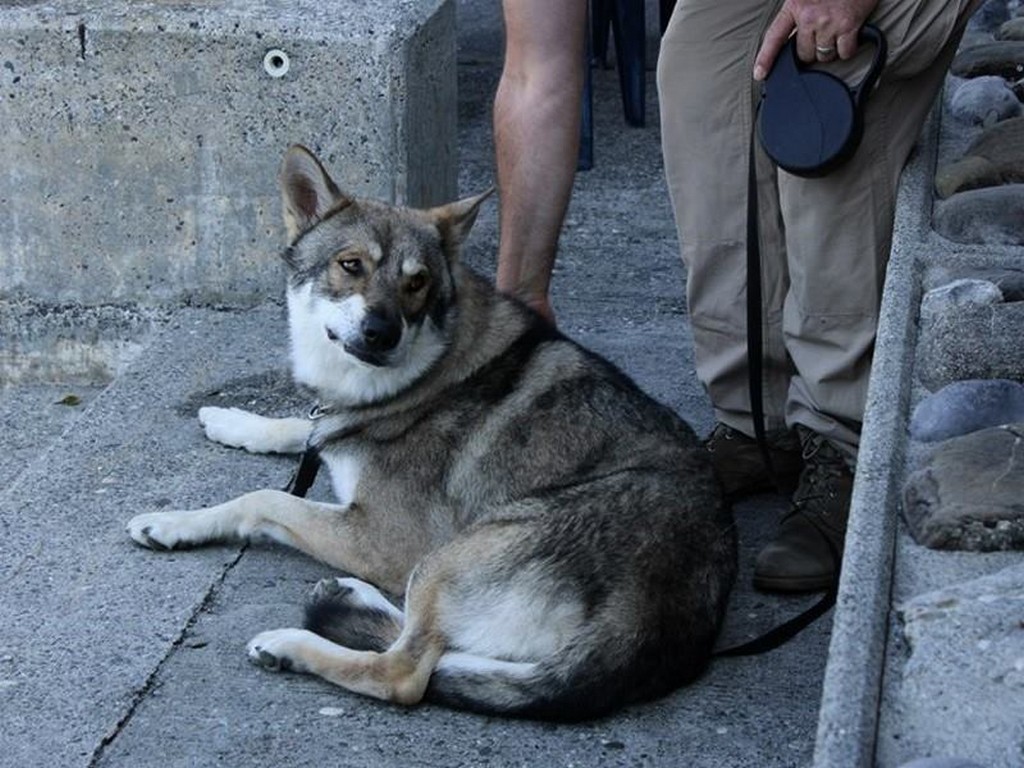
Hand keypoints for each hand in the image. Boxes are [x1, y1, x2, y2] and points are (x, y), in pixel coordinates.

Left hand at [753, 0, 878, 79]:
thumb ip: (797, 15)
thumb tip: (796, 40)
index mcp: (794, 6)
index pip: (774, 36)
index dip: (765, 58)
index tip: (759, 74)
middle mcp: (809, 16)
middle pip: (804, 54)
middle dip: (812, 51)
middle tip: (822, 35)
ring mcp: (828, 22)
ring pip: (824, 56)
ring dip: (830, 50)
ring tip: (836, 31)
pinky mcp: (848, 26)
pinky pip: (844, 53)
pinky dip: (848, 49)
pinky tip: (849, 34)